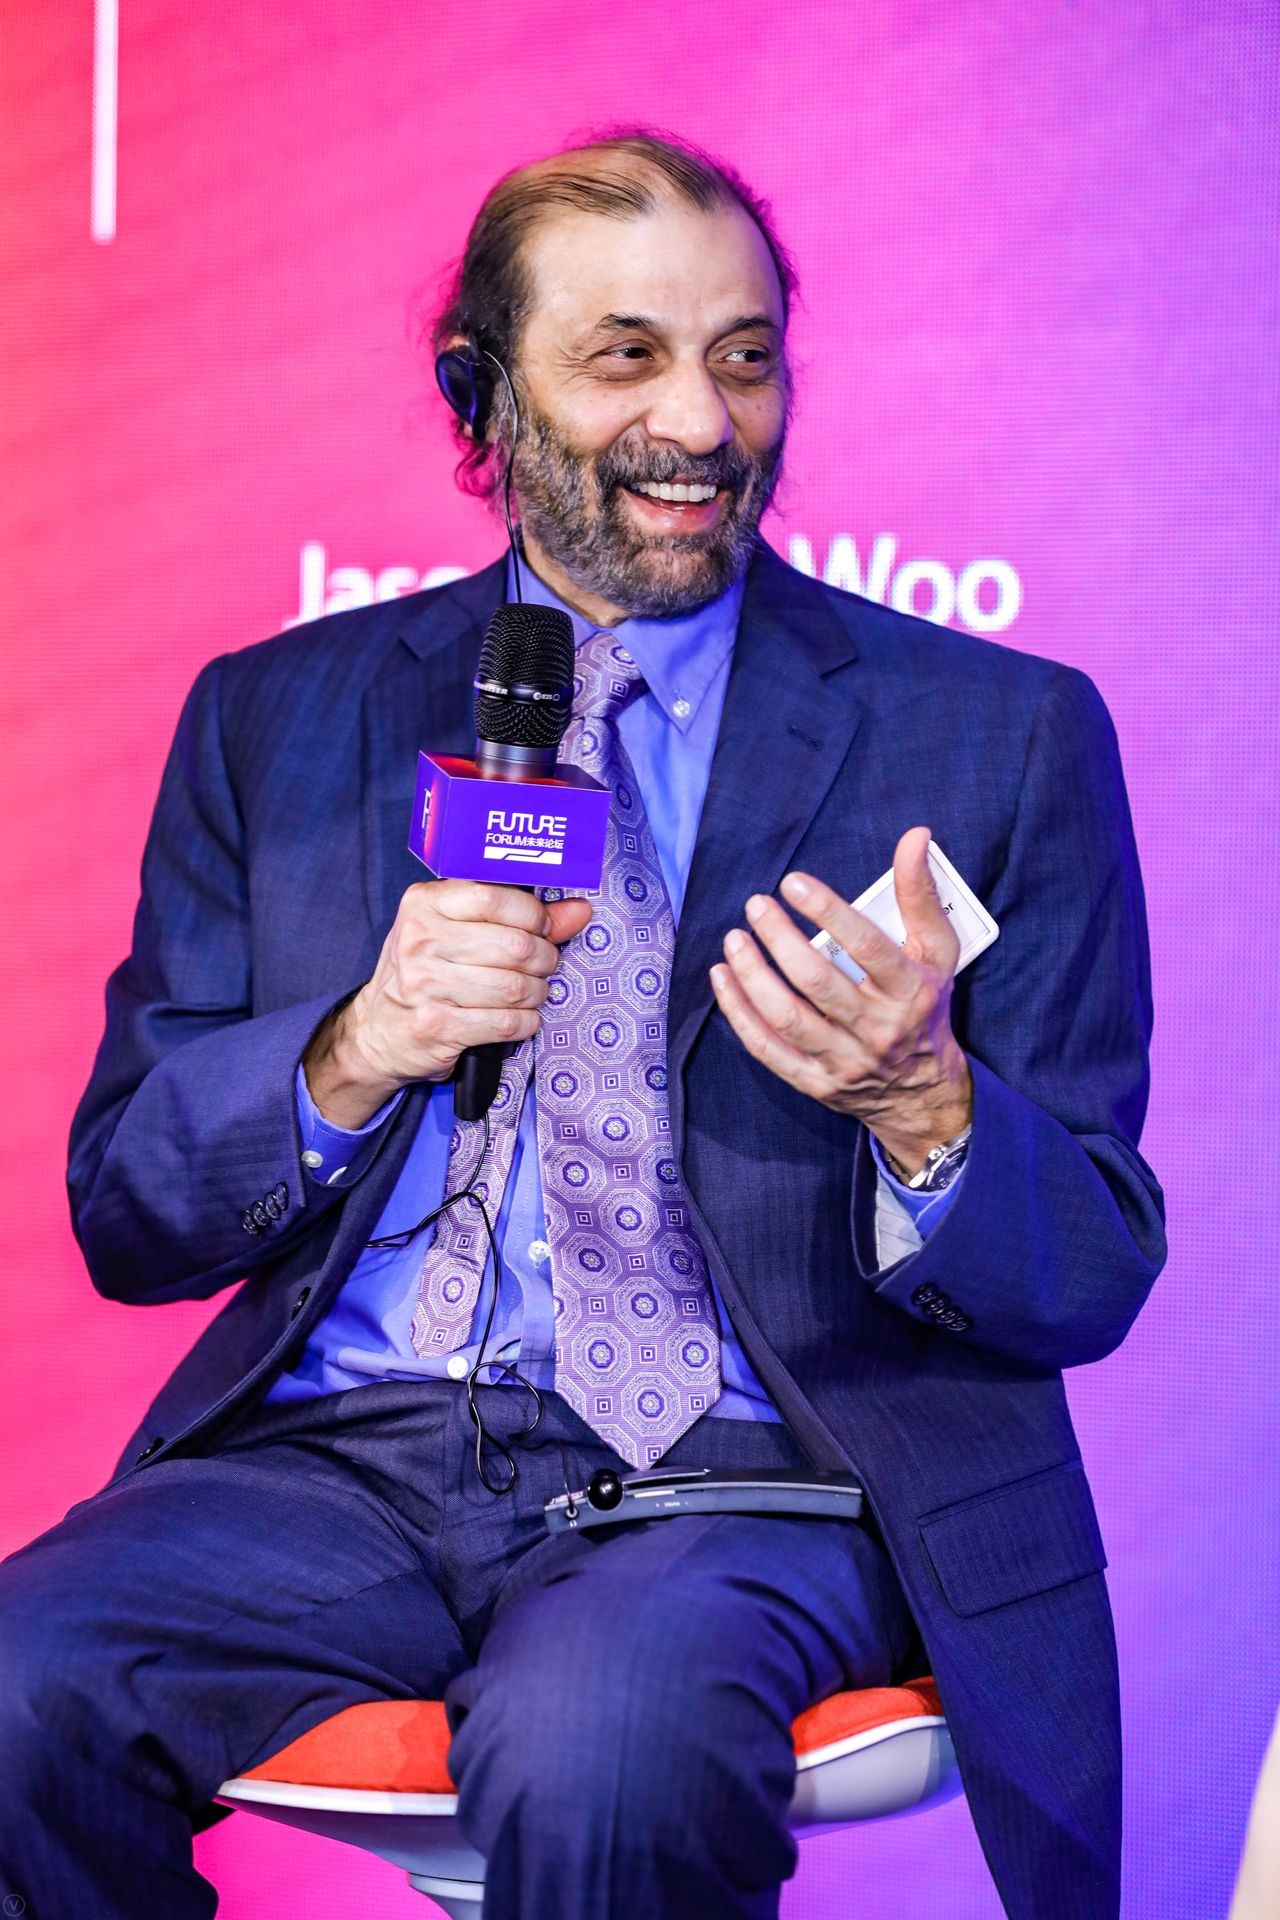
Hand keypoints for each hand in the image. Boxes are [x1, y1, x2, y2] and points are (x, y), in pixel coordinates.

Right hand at [304, 880, 591, 1128]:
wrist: (378, 1031)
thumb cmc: (426, 972)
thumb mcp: (459, 932)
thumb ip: (519, 918)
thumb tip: (579, 909)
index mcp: (423, 903)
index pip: (495, 897)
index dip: (534, 915)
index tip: (542, 928)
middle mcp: (419, 939)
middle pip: (514, 945)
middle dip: (544, 959)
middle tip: (544, 965)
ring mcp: (425, 984)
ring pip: (515, 986)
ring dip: (537, 993)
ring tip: (533, 993)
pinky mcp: (436, 1026)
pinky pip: (506, 1022)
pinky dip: (526, 1022)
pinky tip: (521, 1018)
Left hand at [709, 826, 971, 1178]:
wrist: (922, 1091)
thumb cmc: (925, 1006)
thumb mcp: (937, 951)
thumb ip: (920, 893)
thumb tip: (914, 836)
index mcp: (909, 991)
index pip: (866, 947)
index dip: (827, 911)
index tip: (793, 883)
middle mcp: (877, 1028)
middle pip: (818, 982)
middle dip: (779, 939)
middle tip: (756, 905)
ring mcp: (844, 1060)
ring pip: (787, 1017)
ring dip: (753, 975)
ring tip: (734, 938)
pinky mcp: (815, 1082)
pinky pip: (768, 1049)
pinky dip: (739, 1013)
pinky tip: (723, 978)